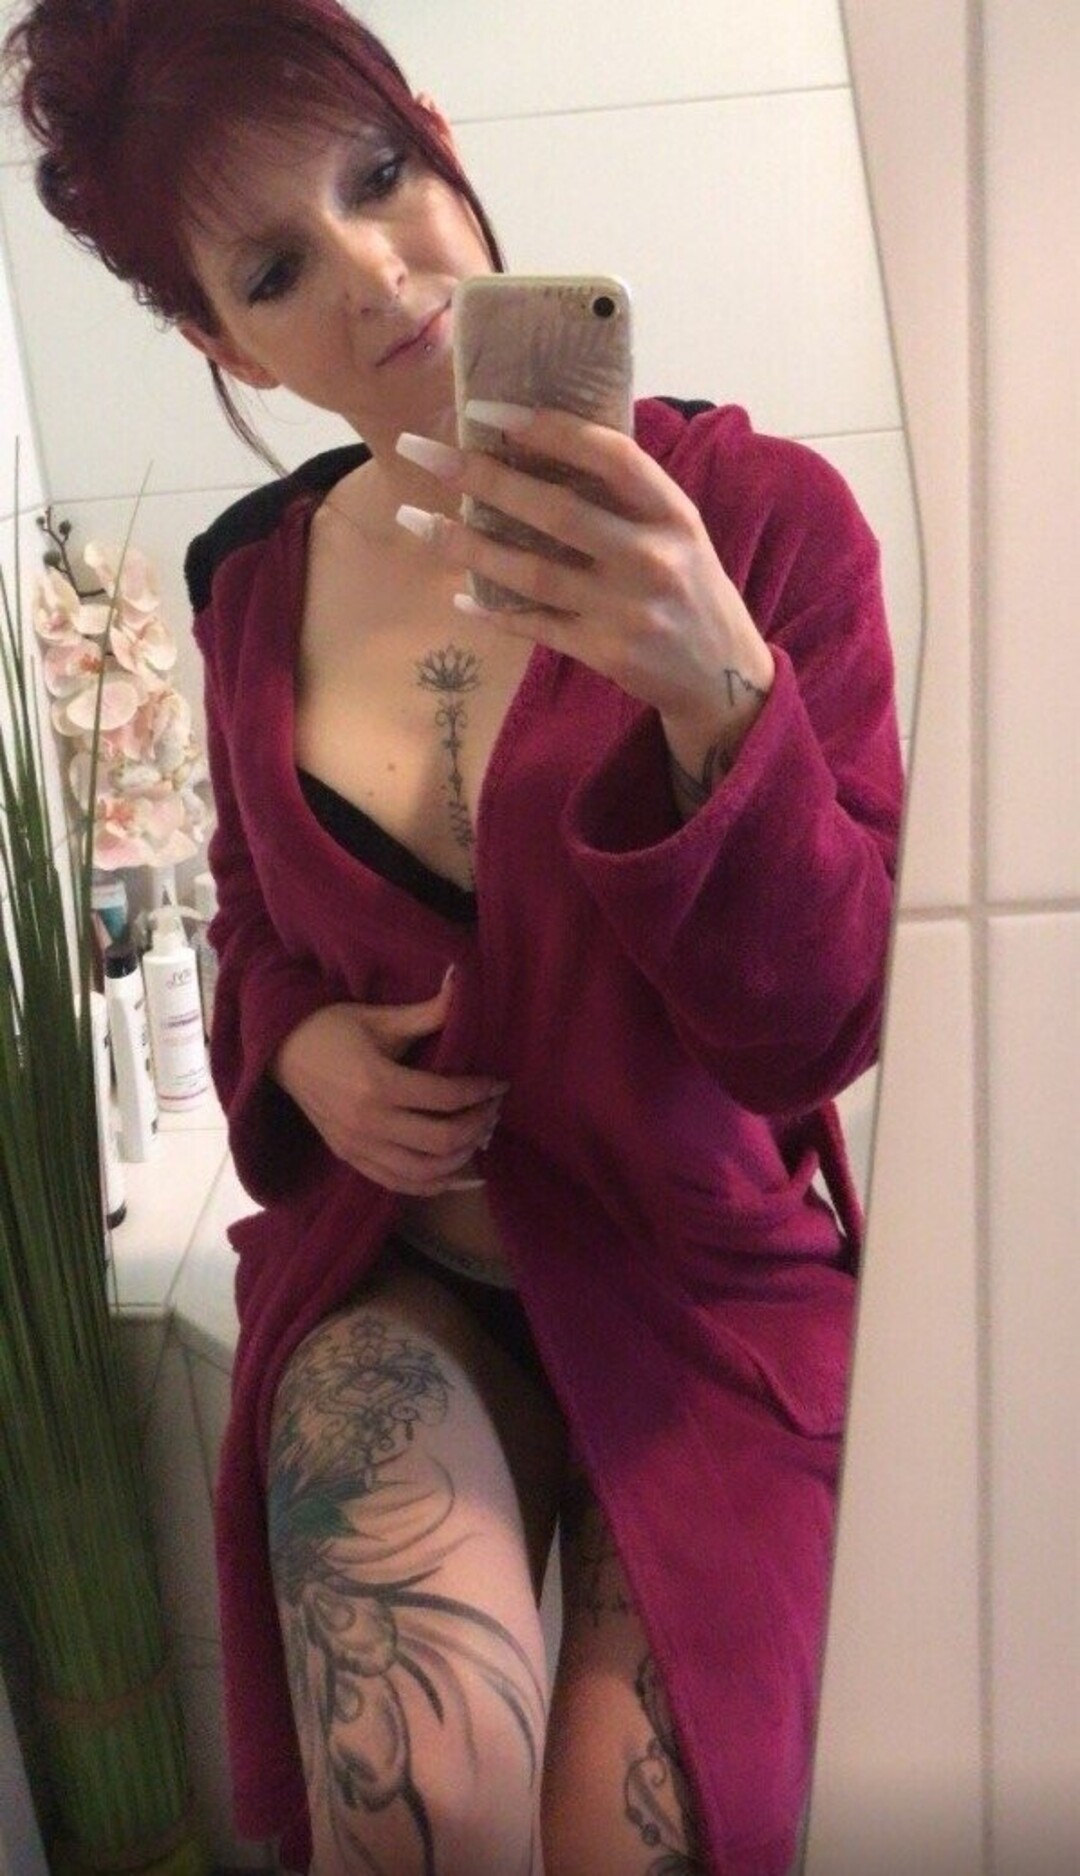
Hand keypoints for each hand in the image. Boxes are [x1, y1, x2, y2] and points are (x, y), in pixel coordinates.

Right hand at [271, 971, 506, 1194]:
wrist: (281, 1052)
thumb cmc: (331, 1028)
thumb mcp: (379, 1017)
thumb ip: (427, 1012)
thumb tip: (462, 982)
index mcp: (376, 1083)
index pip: (444, 1098)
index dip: (480, 1092)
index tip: (499, 1084)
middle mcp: (368, 1123)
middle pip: (441, 1141)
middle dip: (478, 1126)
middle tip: (493, 1109)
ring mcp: (357, 1147)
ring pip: (425, 1173)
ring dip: (461, 1158)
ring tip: (479, 1135)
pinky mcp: (351, 1159)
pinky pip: (400, 1185)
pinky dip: (434, 1185)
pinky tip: (458, 1172)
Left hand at [395, 405, 774, 789]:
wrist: (723, 676)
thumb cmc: (686, 586)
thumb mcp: (676, 529)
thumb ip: (622, 494)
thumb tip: (537, 441)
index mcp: (672, 512)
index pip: (608, 455)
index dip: (546, 427)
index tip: (486, 408)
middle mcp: (651, 557)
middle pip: (554, 510)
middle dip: (480, 477)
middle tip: (420, 450)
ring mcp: (627, 609)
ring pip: (531, 572)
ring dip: (465, 545)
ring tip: (414, 521)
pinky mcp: (606, 652)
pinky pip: (536, 626)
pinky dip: (495, 612)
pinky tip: (458, 596)